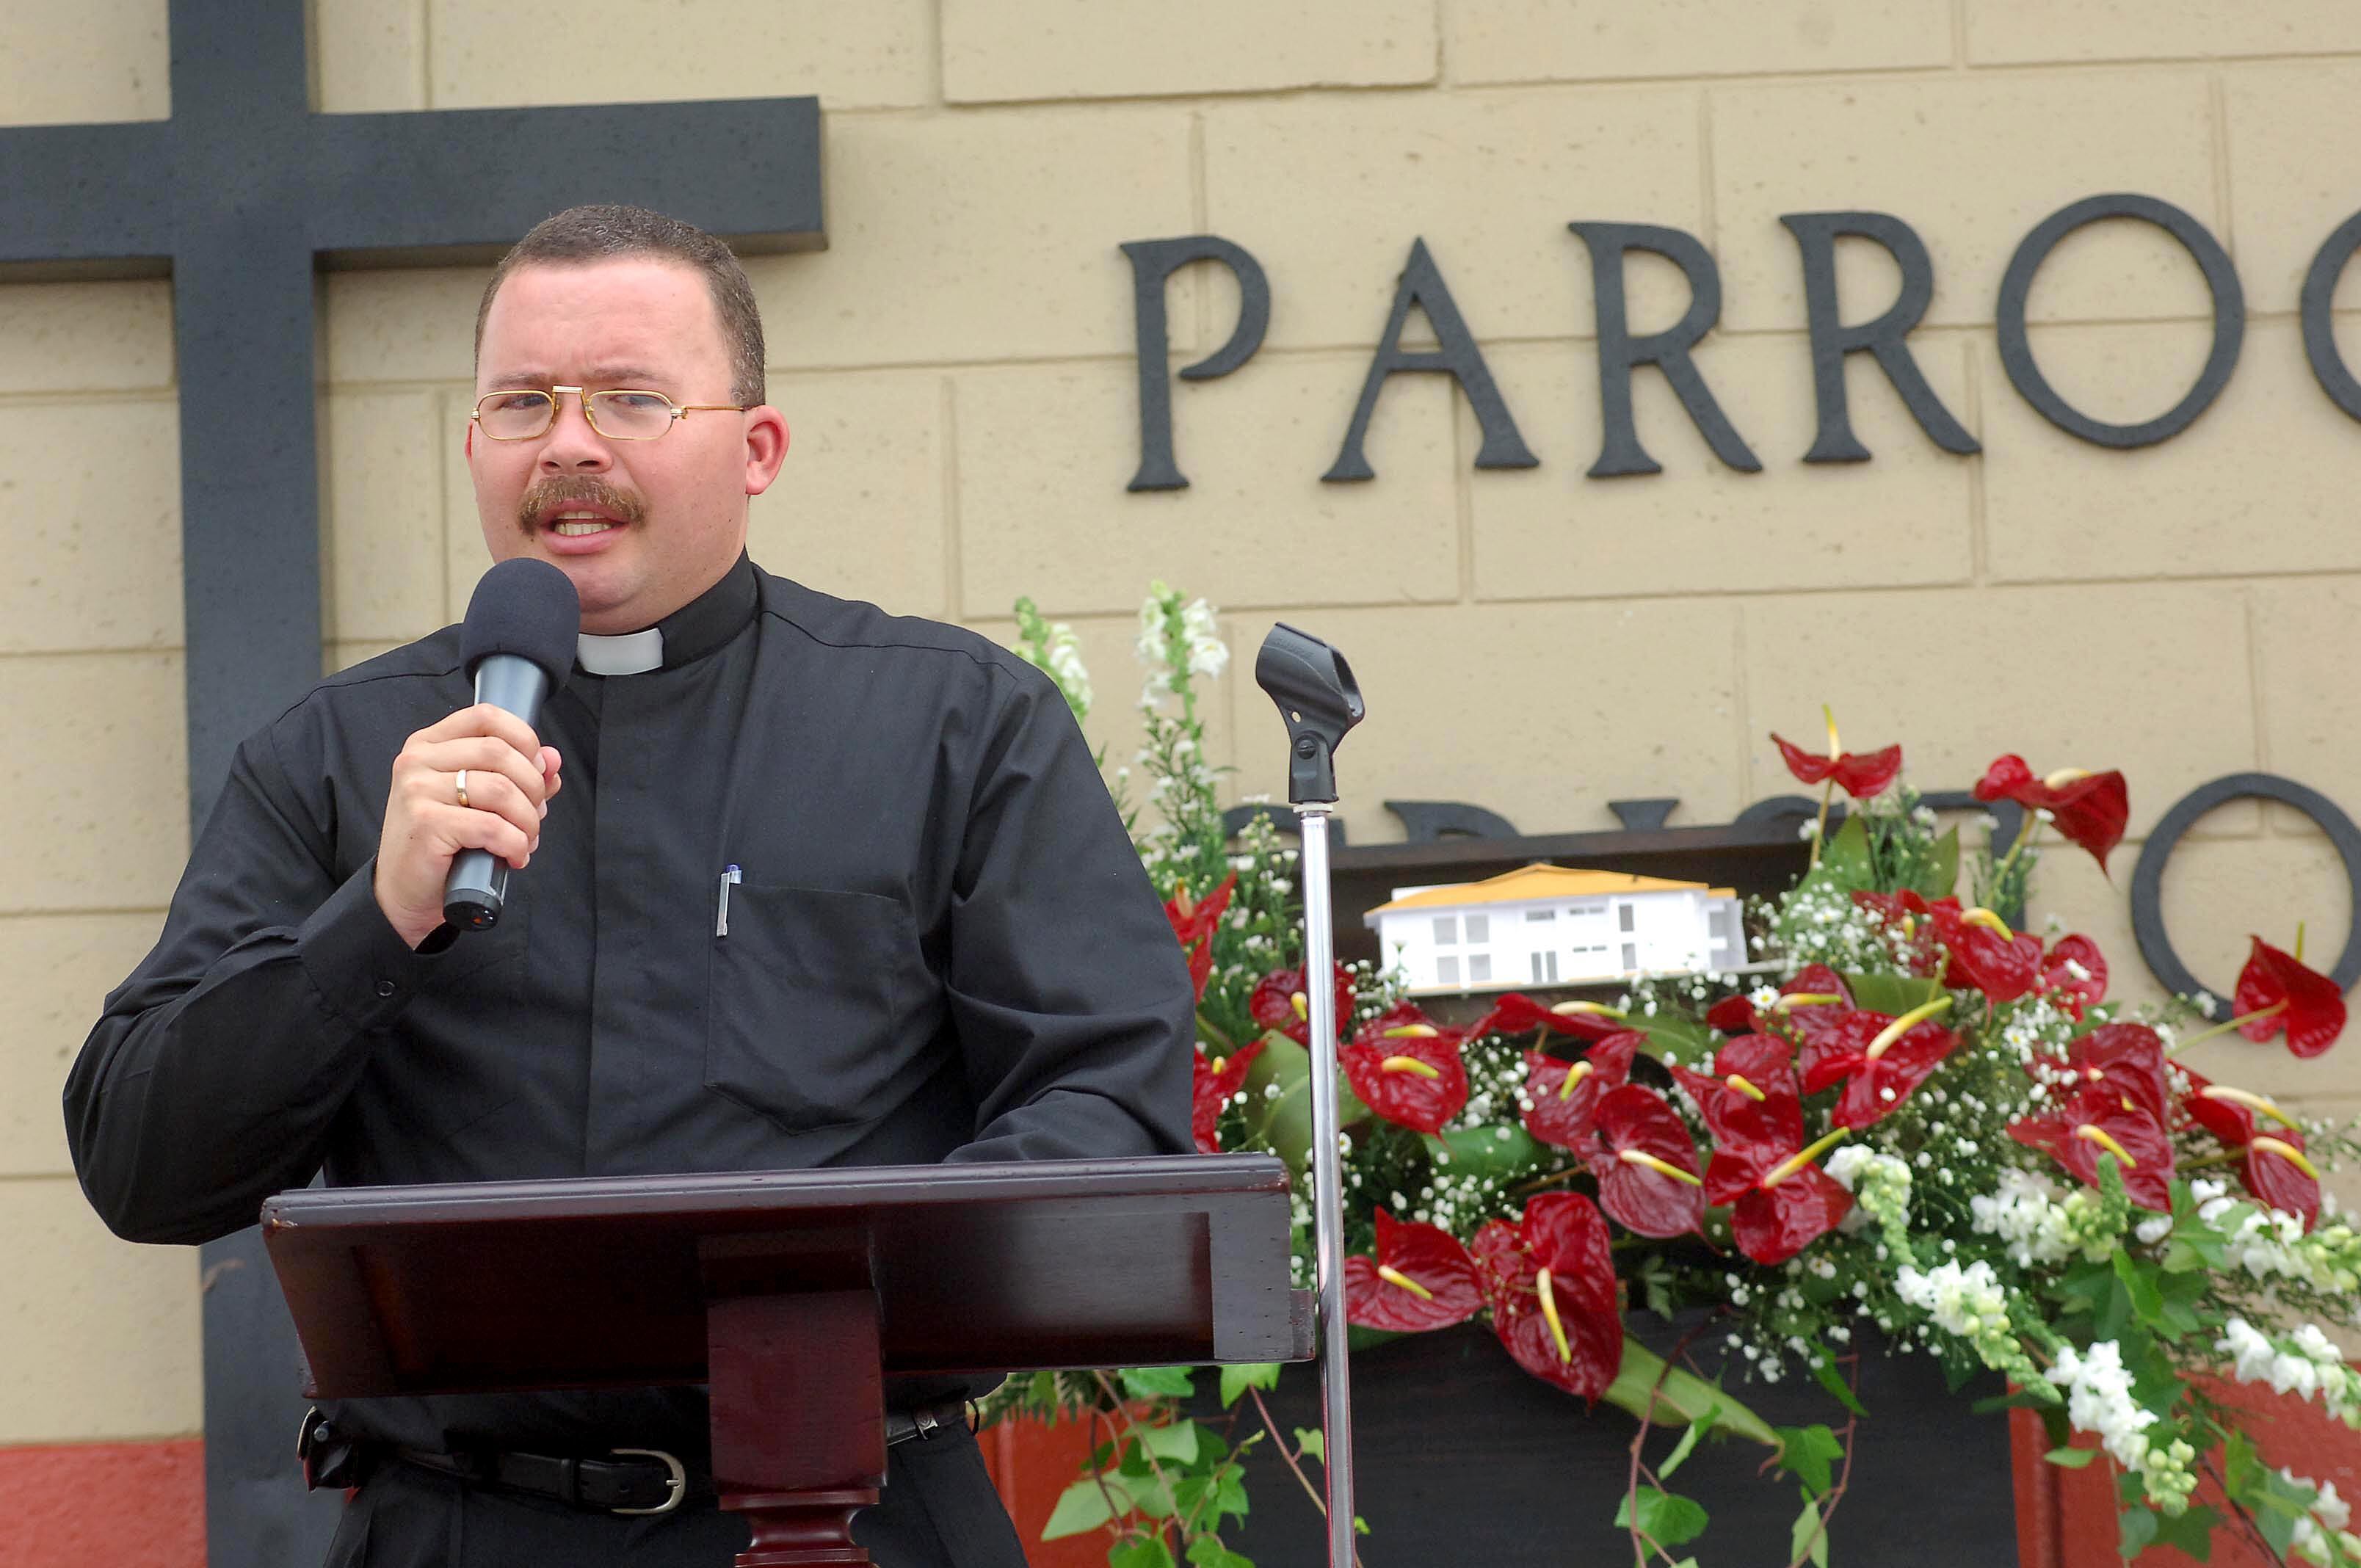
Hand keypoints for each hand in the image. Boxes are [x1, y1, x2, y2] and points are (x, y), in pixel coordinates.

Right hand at [373, 704, 562, 947]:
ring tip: (526, 839)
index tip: (537, 771)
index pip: (487, 717)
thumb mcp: (478, 801)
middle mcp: (418, 760)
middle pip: (500, 752)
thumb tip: (553, 758)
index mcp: (429, 744)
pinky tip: (514, 856)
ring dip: (527, 819)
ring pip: (500, 789)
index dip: (525, 739)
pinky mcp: (425, 823)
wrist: (405, 890)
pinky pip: (491, 826)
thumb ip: (516, 775)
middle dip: (532, 786)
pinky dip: (515, 844)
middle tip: (535, 815)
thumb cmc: (442, 843)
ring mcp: (417, 790)